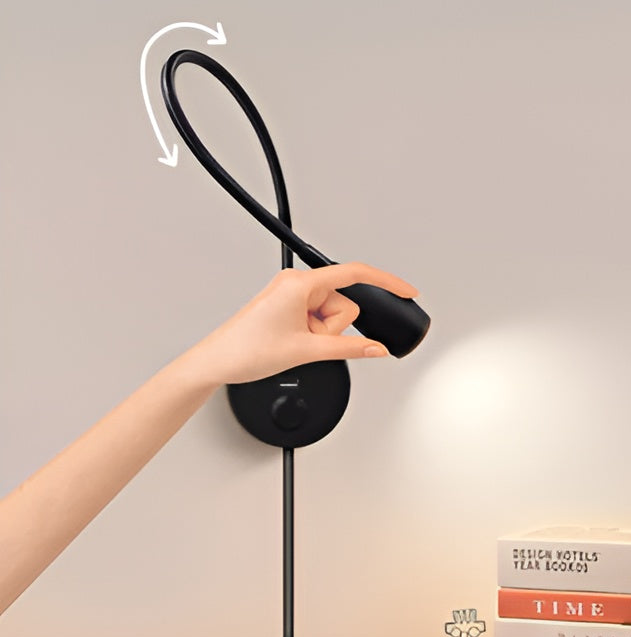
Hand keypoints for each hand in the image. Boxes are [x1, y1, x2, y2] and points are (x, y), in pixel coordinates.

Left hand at [190, 262, 417, 385]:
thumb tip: (376, 348)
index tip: (407, 290)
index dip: (387, 282)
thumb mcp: (306, 351)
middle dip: (333, 327)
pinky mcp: (288, 305)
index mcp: (301, 284)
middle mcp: (297, 283)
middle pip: (343, 302)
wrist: (216, 362)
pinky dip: (313, 333)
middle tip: (307, 341)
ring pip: (331, 313)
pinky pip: (317, 317)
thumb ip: (349, 348)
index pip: (356, 274)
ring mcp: (292, 294)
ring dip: (320, 333)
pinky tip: (292, 342)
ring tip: (295, 343)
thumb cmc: (246, 350)